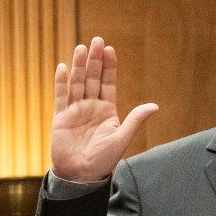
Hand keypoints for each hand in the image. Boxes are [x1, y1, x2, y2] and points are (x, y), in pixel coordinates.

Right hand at [50, 38, 158, 183]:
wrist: (81, 175)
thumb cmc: (103, 160)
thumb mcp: (122, 138)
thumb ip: (135, 120)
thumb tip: (154, 106)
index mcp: (107, 110)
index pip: (108, 82)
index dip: (109, 66)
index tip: (110, 49)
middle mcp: (91, 106)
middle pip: (92, 78)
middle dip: (94, 59)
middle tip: (96, 40)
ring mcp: (75, 111)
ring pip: (77, 83)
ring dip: (78, 66)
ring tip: (81, 48)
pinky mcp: (60, 118)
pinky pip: (61, 97)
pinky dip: (61, 83)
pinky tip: (62, 68)